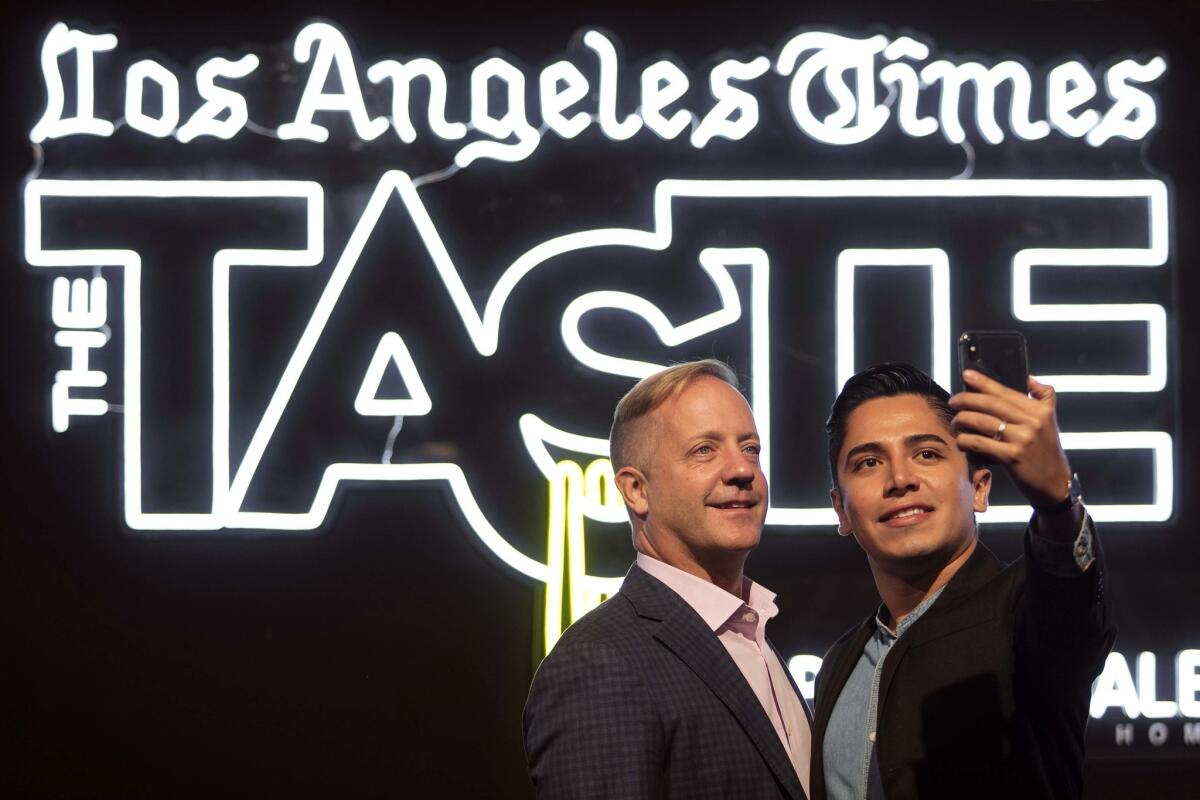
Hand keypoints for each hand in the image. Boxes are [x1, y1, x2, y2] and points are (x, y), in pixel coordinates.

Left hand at [949, 370, 1072, 508]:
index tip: (967, 374)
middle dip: (966, 400)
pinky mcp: (1012, 457)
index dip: (983, 382)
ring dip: (963, 420)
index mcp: (1039, 410)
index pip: (1005, 392)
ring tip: (956, 421)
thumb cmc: (1046, 451)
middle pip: (990, 404)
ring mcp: (1022, 439)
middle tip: (953, 401)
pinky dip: (966, 440)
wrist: (1055, 482)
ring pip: (982, 422)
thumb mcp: (1050, 421)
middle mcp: (1032, 422)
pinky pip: (980, 443)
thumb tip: (1029, 379)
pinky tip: (961, 440)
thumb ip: (1043, 397)